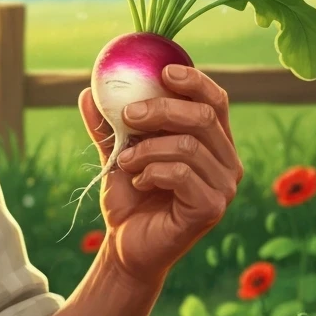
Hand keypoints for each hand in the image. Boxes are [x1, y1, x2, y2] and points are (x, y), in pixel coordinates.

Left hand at [78, 64, 242, 285]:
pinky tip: (137, 181)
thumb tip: (87, 91)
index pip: (215, 101)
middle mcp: (228, 162)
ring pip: (187, 145)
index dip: (194, 81)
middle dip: (159, 109)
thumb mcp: (118, 154)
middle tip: (126, 116)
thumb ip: (109, 126)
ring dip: (146, 148)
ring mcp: (224, 187)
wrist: (125, 244)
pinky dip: (150, 171)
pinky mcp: (212, 208)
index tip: (162, 70)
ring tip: (124, 161)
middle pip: (203, 116)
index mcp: (214, 142)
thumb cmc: (130, 198)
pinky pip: (180, 173)